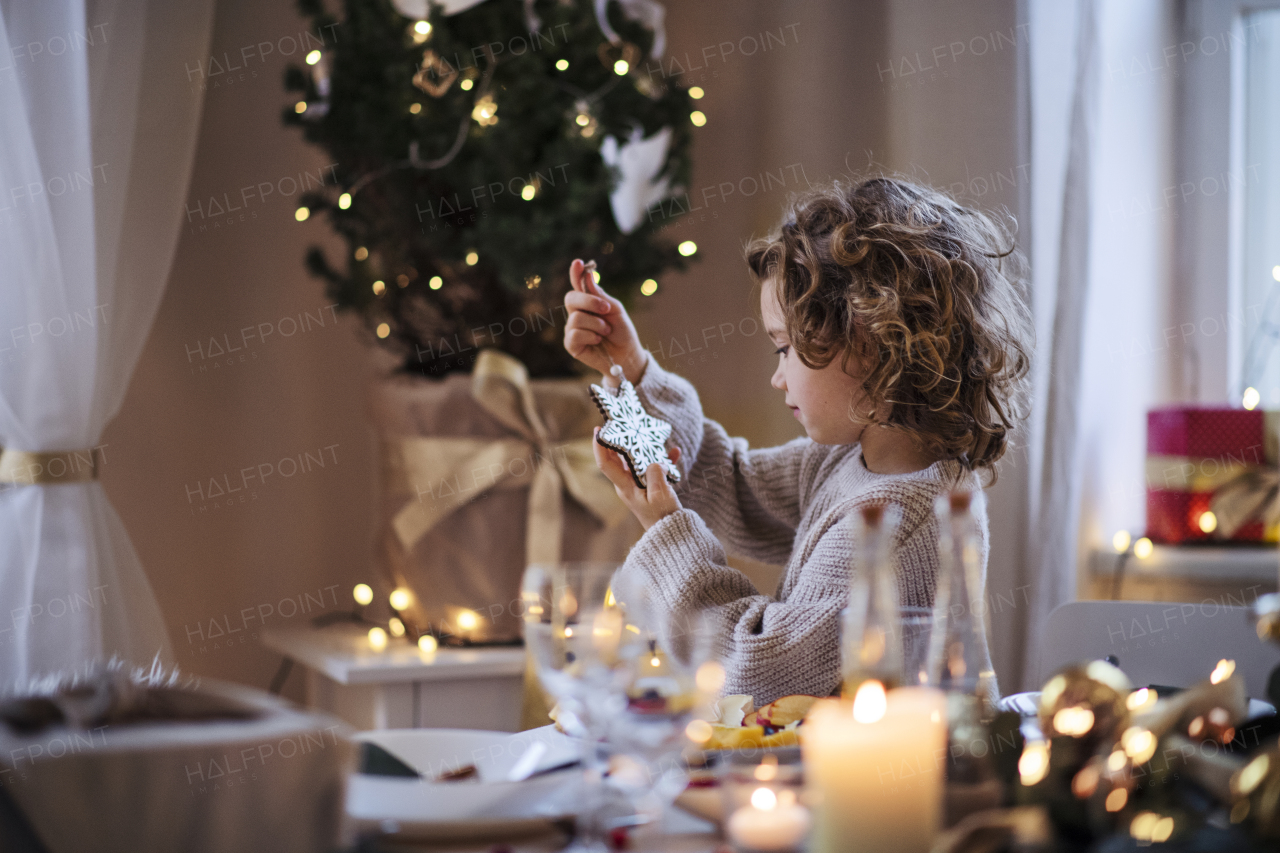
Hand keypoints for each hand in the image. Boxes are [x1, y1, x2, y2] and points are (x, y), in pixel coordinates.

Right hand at [564, 259, 647, 384]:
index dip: (576, 273)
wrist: (627, 354)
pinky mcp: (571, 344)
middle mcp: (577, 313)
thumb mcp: (615, 309)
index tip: (578, 263)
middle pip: (571, 298)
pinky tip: (597, 341)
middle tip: (606, 309)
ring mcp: (572, 328)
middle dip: (589, 301)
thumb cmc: (621, 331)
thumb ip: (599, 295)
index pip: (578, 284)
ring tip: (606, 331)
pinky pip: (574, 334)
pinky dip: (590, 336)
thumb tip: (588, 276)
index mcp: (588, 302)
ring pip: (576, 318)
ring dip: (596, 324)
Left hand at [593, 431, 681, 529]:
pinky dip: (662, 459)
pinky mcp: (650, 486)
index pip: (605, 464)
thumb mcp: (661, 495)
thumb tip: (655, 461)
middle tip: (620, 423)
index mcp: (625, 487)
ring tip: (644, 431)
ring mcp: (638, 485)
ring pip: (634, 460)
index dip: (599, 446)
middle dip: (616, 440)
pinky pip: (653, 468)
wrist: (672, 533)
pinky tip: (675, 452)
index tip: (599, 430)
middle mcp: (627, 484)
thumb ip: (656, 475)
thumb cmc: (664, 517)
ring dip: (641, 446)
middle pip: (617, 459)